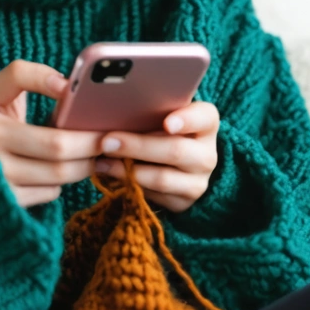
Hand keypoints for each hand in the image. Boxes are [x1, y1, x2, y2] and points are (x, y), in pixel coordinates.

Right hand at [0, 60, 103, 207]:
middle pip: (57, 145)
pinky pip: (48, 192)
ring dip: (84, 165)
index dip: (46, 79)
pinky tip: (61, 171)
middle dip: (92, 142)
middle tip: (109, 138)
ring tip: (95, 155)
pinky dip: (61, 182)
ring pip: (58, 173)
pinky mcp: (2, 202)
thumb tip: (69, 86)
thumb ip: (28, 79)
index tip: (71, 88)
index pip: (17, 75)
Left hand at [93, 102, 218, 212]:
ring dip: (127, 170)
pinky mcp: (184, 202)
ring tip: (101, 161)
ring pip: (162, 178)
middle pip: (175, 150)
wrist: (178, 165)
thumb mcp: (162, 116)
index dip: (187, 120)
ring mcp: (198, 181)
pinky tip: (109, 174)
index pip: (204, 117)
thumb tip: (111, 108)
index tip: (168, 123)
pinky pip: (154, 195)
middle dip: (137, 146)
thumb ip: (148, 111)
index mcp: (206, 124)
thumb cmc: (161, 129)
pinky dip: (129, 184)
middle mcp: (207, 154)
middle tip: (107, 141)